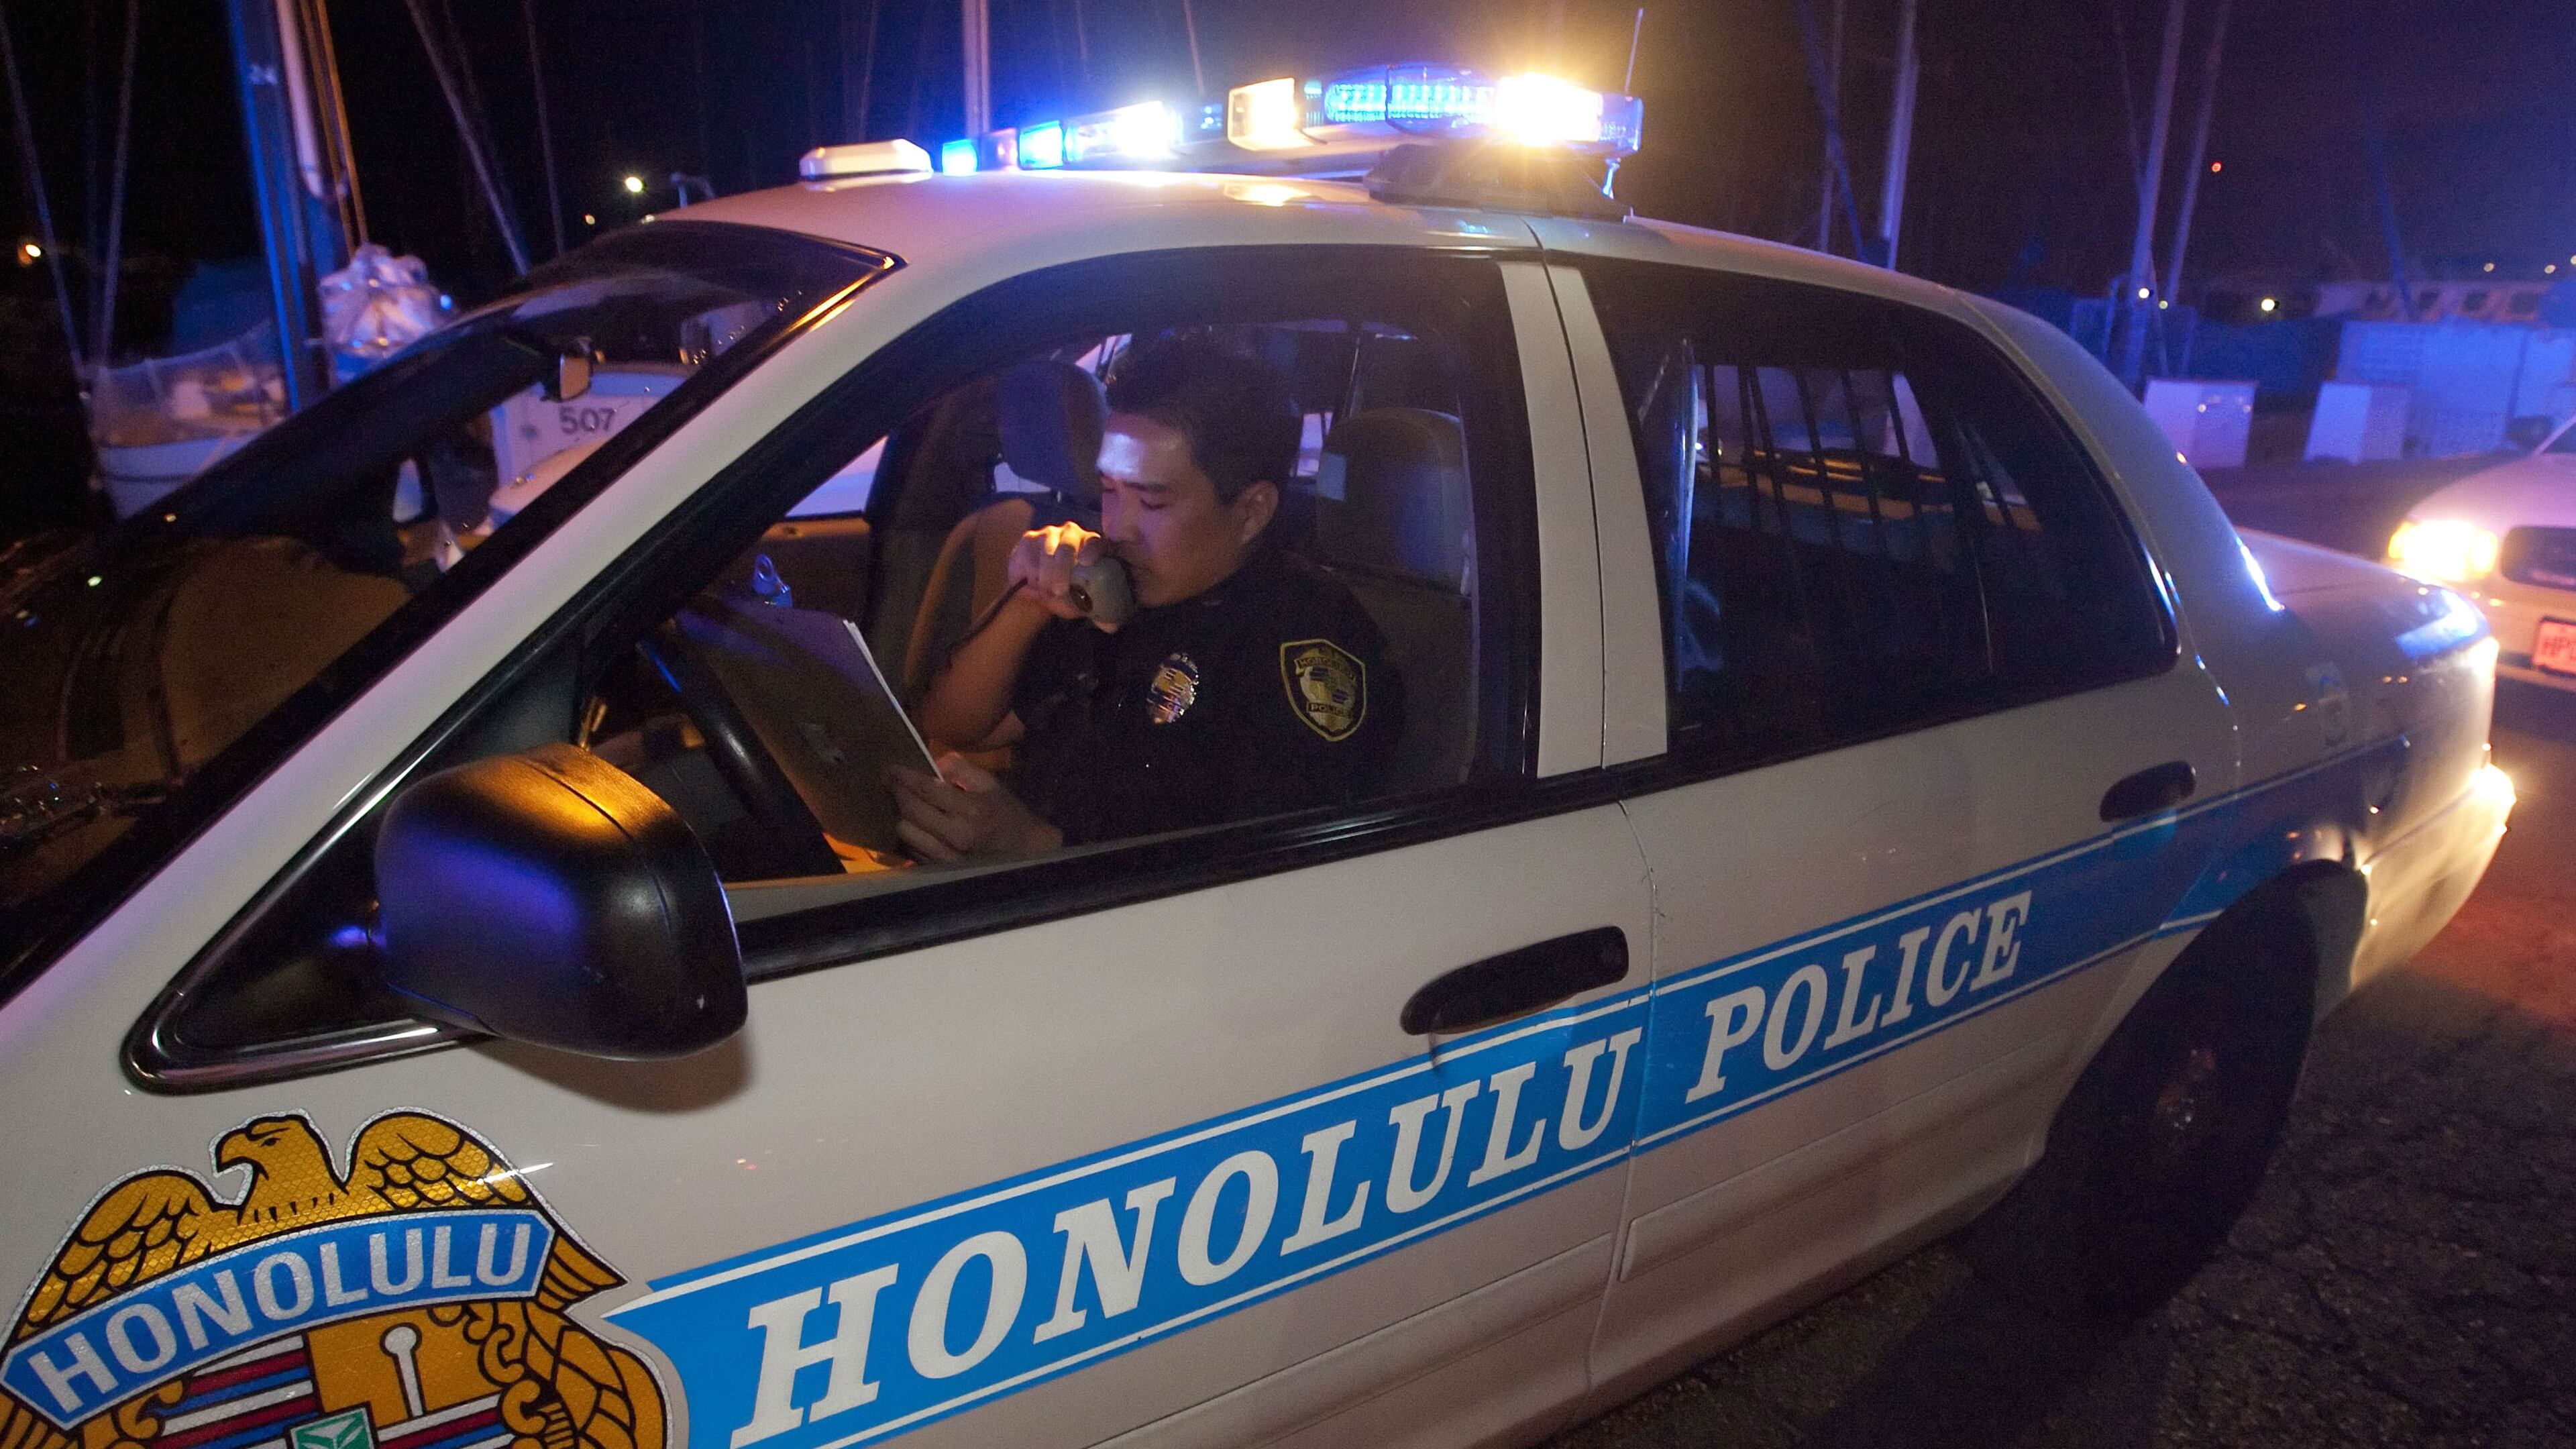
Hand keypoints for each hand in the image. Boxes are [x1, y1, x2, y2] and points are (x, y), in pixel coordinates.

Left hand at [889, 753, 1063, 862]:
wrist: (1023, 852)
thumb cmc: (1005, 813)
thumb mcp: (991, 784)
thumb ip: (962, 769)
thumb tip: (933, 764)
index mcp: (971, 810)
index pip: (927, 789)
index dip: (904, 777)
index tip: (890, 768)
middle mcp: (956, 836)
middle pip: (911, 811)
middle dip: (897, 792)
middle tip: (889, 780)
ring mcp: (947, 857)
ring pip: (906, 833)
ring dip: (901, 815)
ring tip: (903, 803)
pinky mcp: (941, 870)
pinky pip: (912, 850)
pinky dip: (909, 835)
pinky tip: (914, 824)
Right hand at [1006, 523, 1105, 623]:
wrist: (1043, 588)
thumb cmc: (1071, 592)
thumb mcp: (1087, 603)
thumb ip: (1100, 614)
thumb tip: (1111, 627)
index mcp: (1093, 545)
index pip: (1095, 541)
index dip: (1092, 550)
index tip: (1087, 562)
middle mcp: (1072, 533)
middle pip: (1068, 546)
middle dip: (1062, 569)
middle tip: (1058, 591)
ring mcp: (1050, 534)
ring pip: (1046, 552)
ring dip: (1044, 576)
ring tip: (1045, 593)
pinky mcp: (1029, 539)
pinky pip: (1028, 556)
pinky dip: (1030, 574)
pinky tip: (1033, 584)